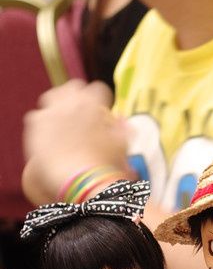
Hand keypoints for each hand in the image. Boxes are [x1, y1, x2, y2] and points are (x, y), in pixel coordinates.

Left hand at [22, 80, 130, 204]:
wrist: (80, 180)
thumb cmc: (106, 163)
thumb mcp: (121, 145)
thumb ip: (122, 128)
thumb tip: (122, 120)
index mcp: (93, 103)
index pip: (98, 89)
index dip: (102, 100)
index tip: (103, 111)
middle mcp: (70, 102)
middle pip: (72, 88)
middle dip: (78, 97)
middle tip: (81, 112)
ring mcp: (50, 112)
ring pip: (52, 98)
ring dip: (58, 106)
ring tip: (63, 121)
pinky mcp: (34, 125)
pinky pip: (37, 117)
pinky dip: (44, 123)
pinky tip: (50, 135)